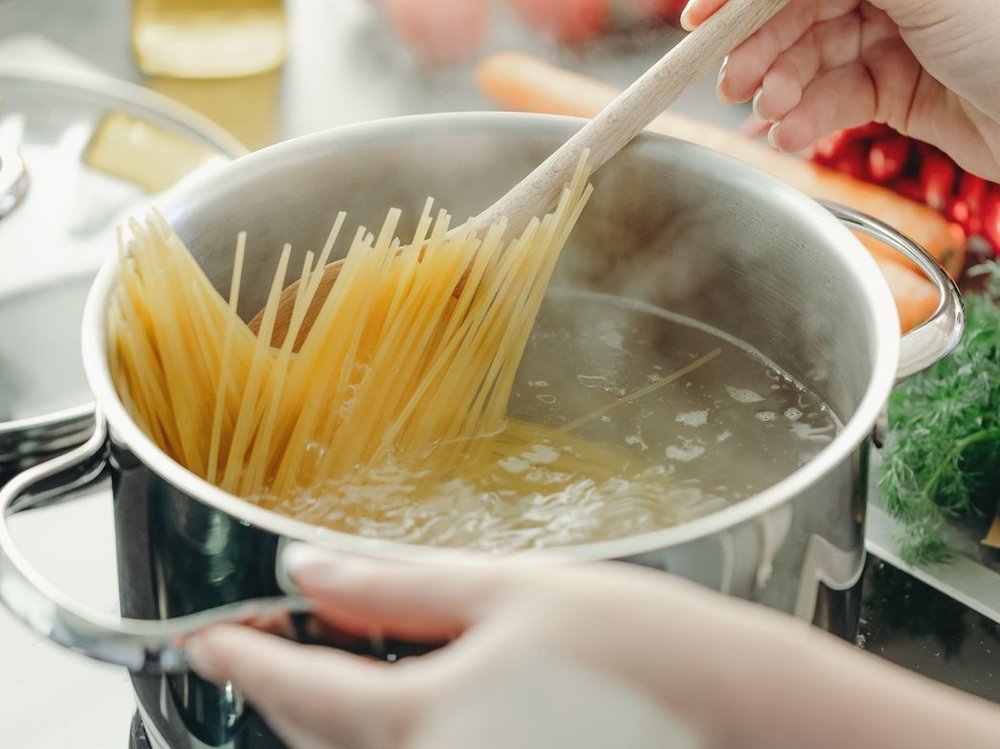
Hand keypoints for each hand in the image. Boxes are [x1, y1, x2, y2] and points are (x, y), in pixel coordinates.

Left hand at [187, 545, 999, 748]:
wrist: (759, 726)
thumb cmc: (653, 652)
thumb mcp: (519, 593)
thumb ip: (402, 589)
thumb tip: (311, 572)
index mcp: (424, 722)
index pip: (296, 690)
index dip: (239, 659)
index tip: (205, 639)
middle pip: (319, 740)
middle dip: (286, 687)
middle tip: (272, 636)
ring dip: (339, 716)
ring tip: (343, 658)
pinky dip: (395, 736)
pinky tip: (425, 698)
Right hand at [681, 0, 999, 181]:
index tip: (700, 20)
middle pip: (801, 10)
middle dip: (761, 48)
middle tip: (731, 84)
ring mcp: (897, 37)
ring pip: (814, 57)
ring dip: (782, 88)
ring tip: (766, 114)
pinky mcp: (898, 89)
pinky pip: (837, 98)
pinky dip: (809, 118)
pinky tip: (791, 134)